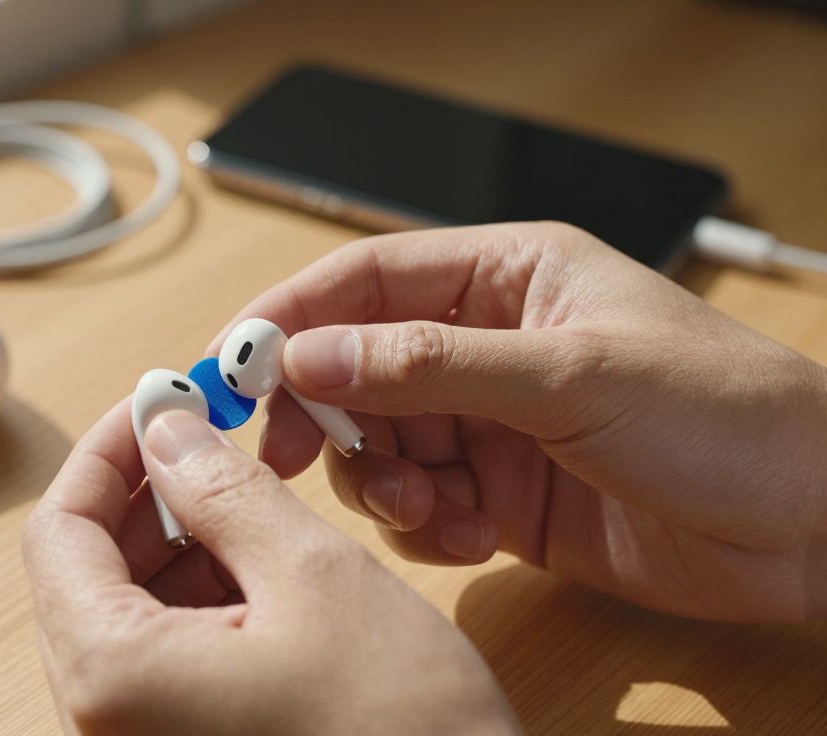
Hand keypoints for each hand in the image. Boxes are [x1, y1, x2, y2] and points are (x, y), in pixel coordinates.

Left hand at [22, 400, 516, 734]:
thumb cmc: (401, 730)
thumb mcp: (313, 576)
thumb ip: (225, 488)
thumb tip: (166, 429)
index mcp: (112, 675)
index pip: (58, 531)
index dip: (107, 453)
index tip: (159, 401)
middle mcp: (102, 721)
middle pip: (83, 573)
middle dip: (145, 496)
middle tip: (212, 439)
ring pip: (124, 613)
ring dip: (176, 545)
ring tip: (251, 506)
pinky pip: (159, 660)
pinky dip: (198, 601)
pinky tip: (260, 573)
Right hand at [211, 221, 826, 622]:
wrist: (814, 525)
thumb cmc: (723, 414)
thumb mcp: (568, 375)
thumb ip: (429, 364)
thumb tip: (310, 355)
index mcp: (506, 278)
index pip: (366, 281)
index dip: (291, 317)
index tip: (231, 364)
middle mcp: (487, 346)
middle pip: (354, 368)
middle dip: (320, 414)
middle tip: (286, 455)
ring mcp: (491, 424)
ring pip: (377, 445)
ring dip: (376, 482)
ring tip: (420, 507)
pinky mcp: (501, 496)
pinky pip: (417, 505)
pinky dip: (419, 527)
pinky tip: (463, 538)